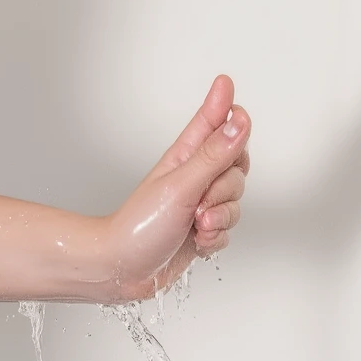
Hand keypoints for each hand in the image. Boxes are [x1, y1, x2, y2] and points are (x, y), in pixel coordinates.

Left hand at [105, 75, 251, 297]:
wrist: (122, 269)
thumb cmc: (139, 225)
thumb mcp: (181, 185)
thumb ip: (214, 155)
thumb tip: (238, 122)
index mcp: (185, 157)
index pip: (213, 122)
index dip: (225, 107)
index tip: (229, 92)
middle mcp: (195, 177)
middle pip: (237, 167)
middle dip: (227, 186)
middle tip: (202, 199)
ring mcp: (200, 204)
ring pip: (236, 202)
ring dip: (220, 217)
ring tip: (195, 224)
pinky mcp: (203, 230)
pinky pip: (229, 229)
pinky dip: (215, 238)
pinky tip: (196, 241)